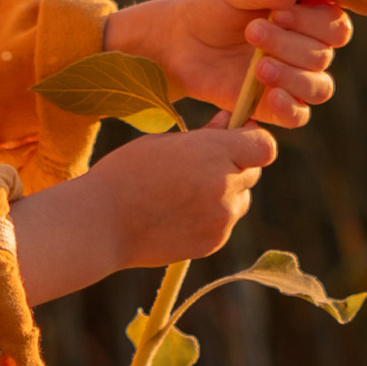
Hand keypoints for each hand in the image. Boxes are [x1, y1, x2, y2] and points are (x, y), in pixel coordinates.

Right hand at [96, 120, 276, 266]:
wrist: (102, 223)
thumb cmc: (126, 173)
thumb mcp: (164, 143)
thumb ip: (205, 135)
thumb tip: (229, 124)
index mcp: (213, 153)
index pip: (264, 145)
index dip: (253, 139)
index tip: (236, 137)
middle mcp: (225, 186)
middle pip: (253, 172)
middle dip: (236, 166)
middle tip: (201, 165)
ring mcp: (221, 218)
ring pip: (240, 200)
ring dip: (225, 194)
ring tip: (184, 193)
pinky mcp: (213, 242)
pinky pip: (224, 224)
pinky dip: (210, 218)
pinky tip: (178, 214)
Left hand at [108, 0, 350, 128]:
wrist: (177, 42)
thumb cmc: (209, 9)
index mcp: (305, 17)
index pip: (333, 24)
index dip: (313, 21)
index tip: (280, 12)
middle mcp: (305, 49)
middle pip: (323, 55)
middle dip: (290, 44)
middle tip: (253, 32)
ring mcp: (292, 80)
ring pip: (319, 87)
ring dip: (293, 76)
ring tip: (259, 66)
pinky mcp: (273, 106)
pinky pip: (299, 116)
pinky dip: (290, 107)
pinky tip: (271, 95)